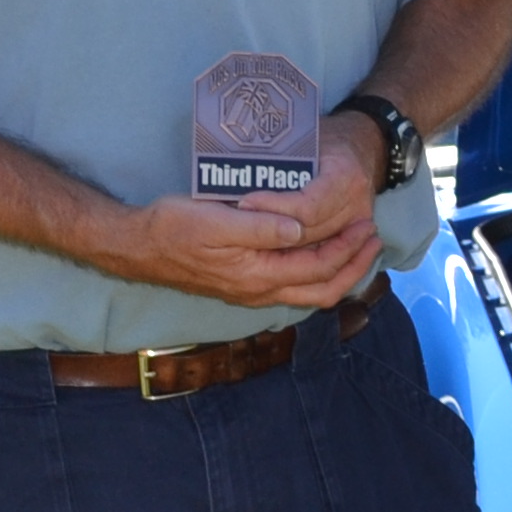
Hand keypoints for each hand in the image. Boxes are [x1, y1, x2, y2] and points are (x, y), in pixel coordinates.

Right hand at [102, 127, 383, 313]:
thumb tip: (299, 230)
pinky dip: (315, 271)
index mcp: (257, 276)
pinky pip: (292, 285)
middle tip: (373, 239)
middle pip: (322, 290)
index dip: (348, 250)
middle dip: (353, 266)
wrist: (137, 246)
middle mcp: (258, 291)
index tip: (366, 227)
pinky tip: (318, 250)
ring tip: (356, 246)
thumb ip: (260, 227)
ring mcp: (250, 291)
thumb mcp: (216, 219)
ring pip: (308, 292)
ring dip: (337, 270)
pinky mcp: (242, 284)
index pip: (318, 268)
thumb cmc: (172, 227)